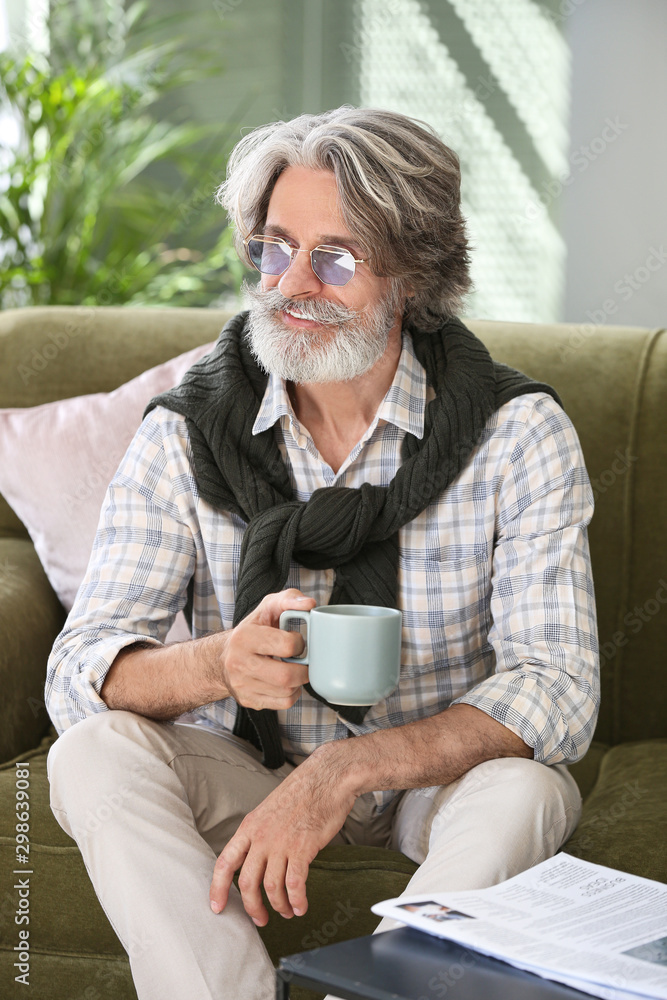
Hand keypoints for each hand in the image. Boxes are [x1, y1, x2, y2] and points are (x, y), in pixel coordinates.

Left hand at [209, 746, 355, 924]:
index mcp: (250, 826)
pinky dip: (297, 900)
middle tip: (260, 919)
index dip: (217, 888)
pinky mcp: (303, 847)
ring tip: (288, 912)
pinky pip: (295, 884)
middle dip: (252, 907)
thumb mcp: (269, 810)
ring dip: (279, 906)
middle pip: (247, 882)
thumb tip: (257, 859)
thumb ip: (260, 834)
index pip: (225, 862)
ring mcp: (281, 842)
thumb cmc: (302, 793)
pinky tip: (301, 906)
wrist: (326, 778)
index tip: (217, 907)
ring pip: (271, 886)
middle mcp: (261, 836)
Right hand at [215, 589, 315, 710]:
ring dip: (298, 681)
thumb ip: (289, 599)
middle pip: (286, 676)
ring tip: (293, 669)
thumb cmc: (253, 629)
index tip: (296, 641)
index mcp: (244, 637)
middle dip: (303, 669)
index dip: (299, 643)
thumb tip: (310, 604)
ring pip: (287, 692)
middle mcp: (239, 663)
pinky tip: (286, 682)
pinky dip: (292, 693)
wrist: (223, 657)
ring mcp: (242, 685)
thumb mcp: (267, 607)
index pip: (286, 645)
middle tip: (303, 661)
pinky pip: (283, 703)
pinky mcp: (248, 700)